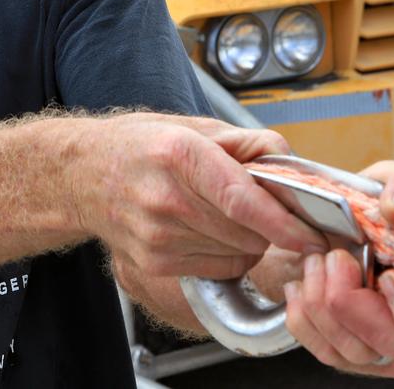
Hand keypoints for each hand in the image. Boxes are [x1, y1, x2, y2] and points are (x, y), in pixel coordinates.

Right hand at [70, 113, 327, 279]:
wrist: (79, 176)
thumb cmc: (138, 146)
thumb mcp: (191, 126)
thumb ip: (245, 142)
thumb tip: (289, 162)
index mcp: (177, 155)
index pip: (241, 200)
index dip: (284, 221)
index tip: (313, 231)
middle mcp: (164, 199)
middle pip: (247, 231)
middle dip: (272, 225)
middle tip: (269, 206)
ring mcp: (157, 237)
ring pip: (238, 254)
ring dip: (251, 240)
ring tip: (228, 214)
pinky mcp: (153, 264)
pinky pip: (218, 268)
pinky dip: (228, 253)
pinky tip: (208, 230)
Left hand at [281, 161, 393, 375]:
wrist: (326, 227)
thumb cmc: (371, 209)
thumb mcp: (391, 180)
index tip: (385, 272)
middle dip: (348, 298)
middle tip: (334, 257)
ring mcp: (387, 347)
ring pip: (354, 352)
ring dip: (320, 299)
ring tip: (316, 261)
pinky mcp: (352, 355)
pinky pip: (324, 352)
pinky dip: (302, 314)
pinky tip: (304, 282)